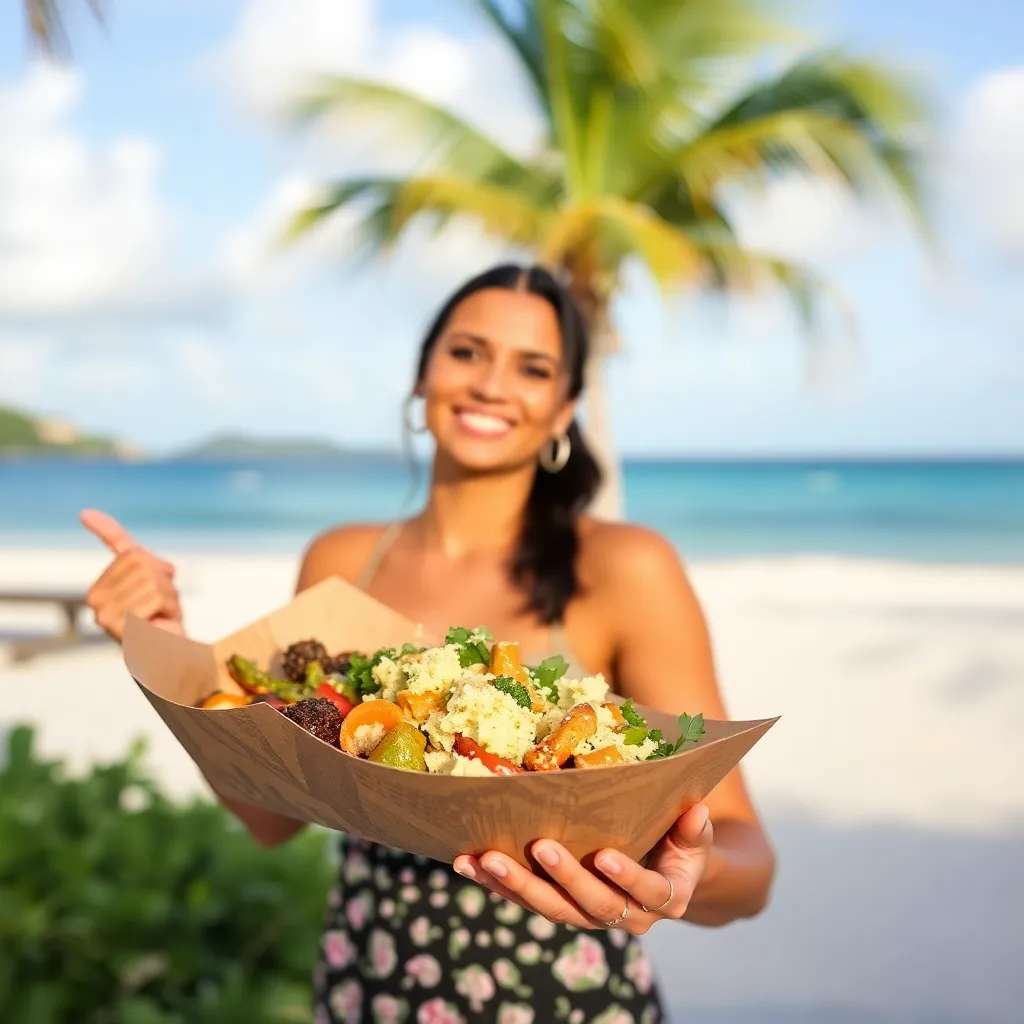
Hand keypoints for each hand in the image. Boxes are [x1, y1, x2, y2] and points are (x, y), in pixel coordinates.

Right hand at [81, 509, 182, 641]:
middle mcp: (96, 597)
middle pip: (140, 560)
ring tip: (162, 615)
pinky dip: (168, 609)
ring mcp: (103, 611)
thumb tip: (128, 547)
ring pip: (151, 579)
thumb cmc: (160, 620)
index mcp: (102, 586)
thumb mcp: (157, 585)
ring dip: (169, 597)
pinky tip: (159, 623)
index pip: (119, 551)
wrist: (166, 657)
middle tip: (163, 604)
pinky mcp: (116, 623)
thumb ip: (146, 562)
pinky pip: (154, 598)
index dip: (105, 528)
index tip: (86, 513)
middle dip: (163, 581)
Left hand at [453, 803, 711, 934]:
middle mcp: (626, 915)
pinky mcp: (558, 905)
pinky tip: (468, 864)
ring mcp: (587, 914)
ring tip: (484, 860)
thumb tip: (698, 810)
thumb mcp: (695, 836)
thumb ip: (695, 828)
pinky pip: (526, 899)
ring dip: (515, 886)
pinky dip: (496, 884)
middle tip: (539, 846)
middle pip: (592, 905)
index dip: (628, 877)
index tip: (606, 856)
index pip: (647, 892)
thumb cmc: (680, 845)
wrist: (666, 874)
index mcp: (664, 898)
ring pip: (551, 909)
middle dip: (563, 877)